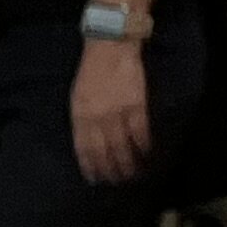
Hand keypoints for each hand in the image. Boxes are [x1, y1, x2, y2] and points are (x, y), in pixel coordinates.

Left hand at [71, 35, 150, 185]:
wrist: (111, 46)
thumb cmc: (92, 70)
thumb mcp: (78, 96)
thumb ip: (83, 118)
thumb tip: (90, 140)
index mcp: (80, 115)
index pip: (84, 148)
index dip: (90, 166)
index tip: (96, 179)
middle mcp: (97, 118)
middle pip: (104, 151)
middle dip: (111, 169)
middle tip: (118, 181)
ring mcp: (117, 112)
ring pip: (123, 145)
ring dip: (129, 162)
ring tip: (135, 173)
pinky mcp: (137, 105)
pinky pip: (140, 131)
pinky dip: (144, 145)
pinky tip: (148, 153)